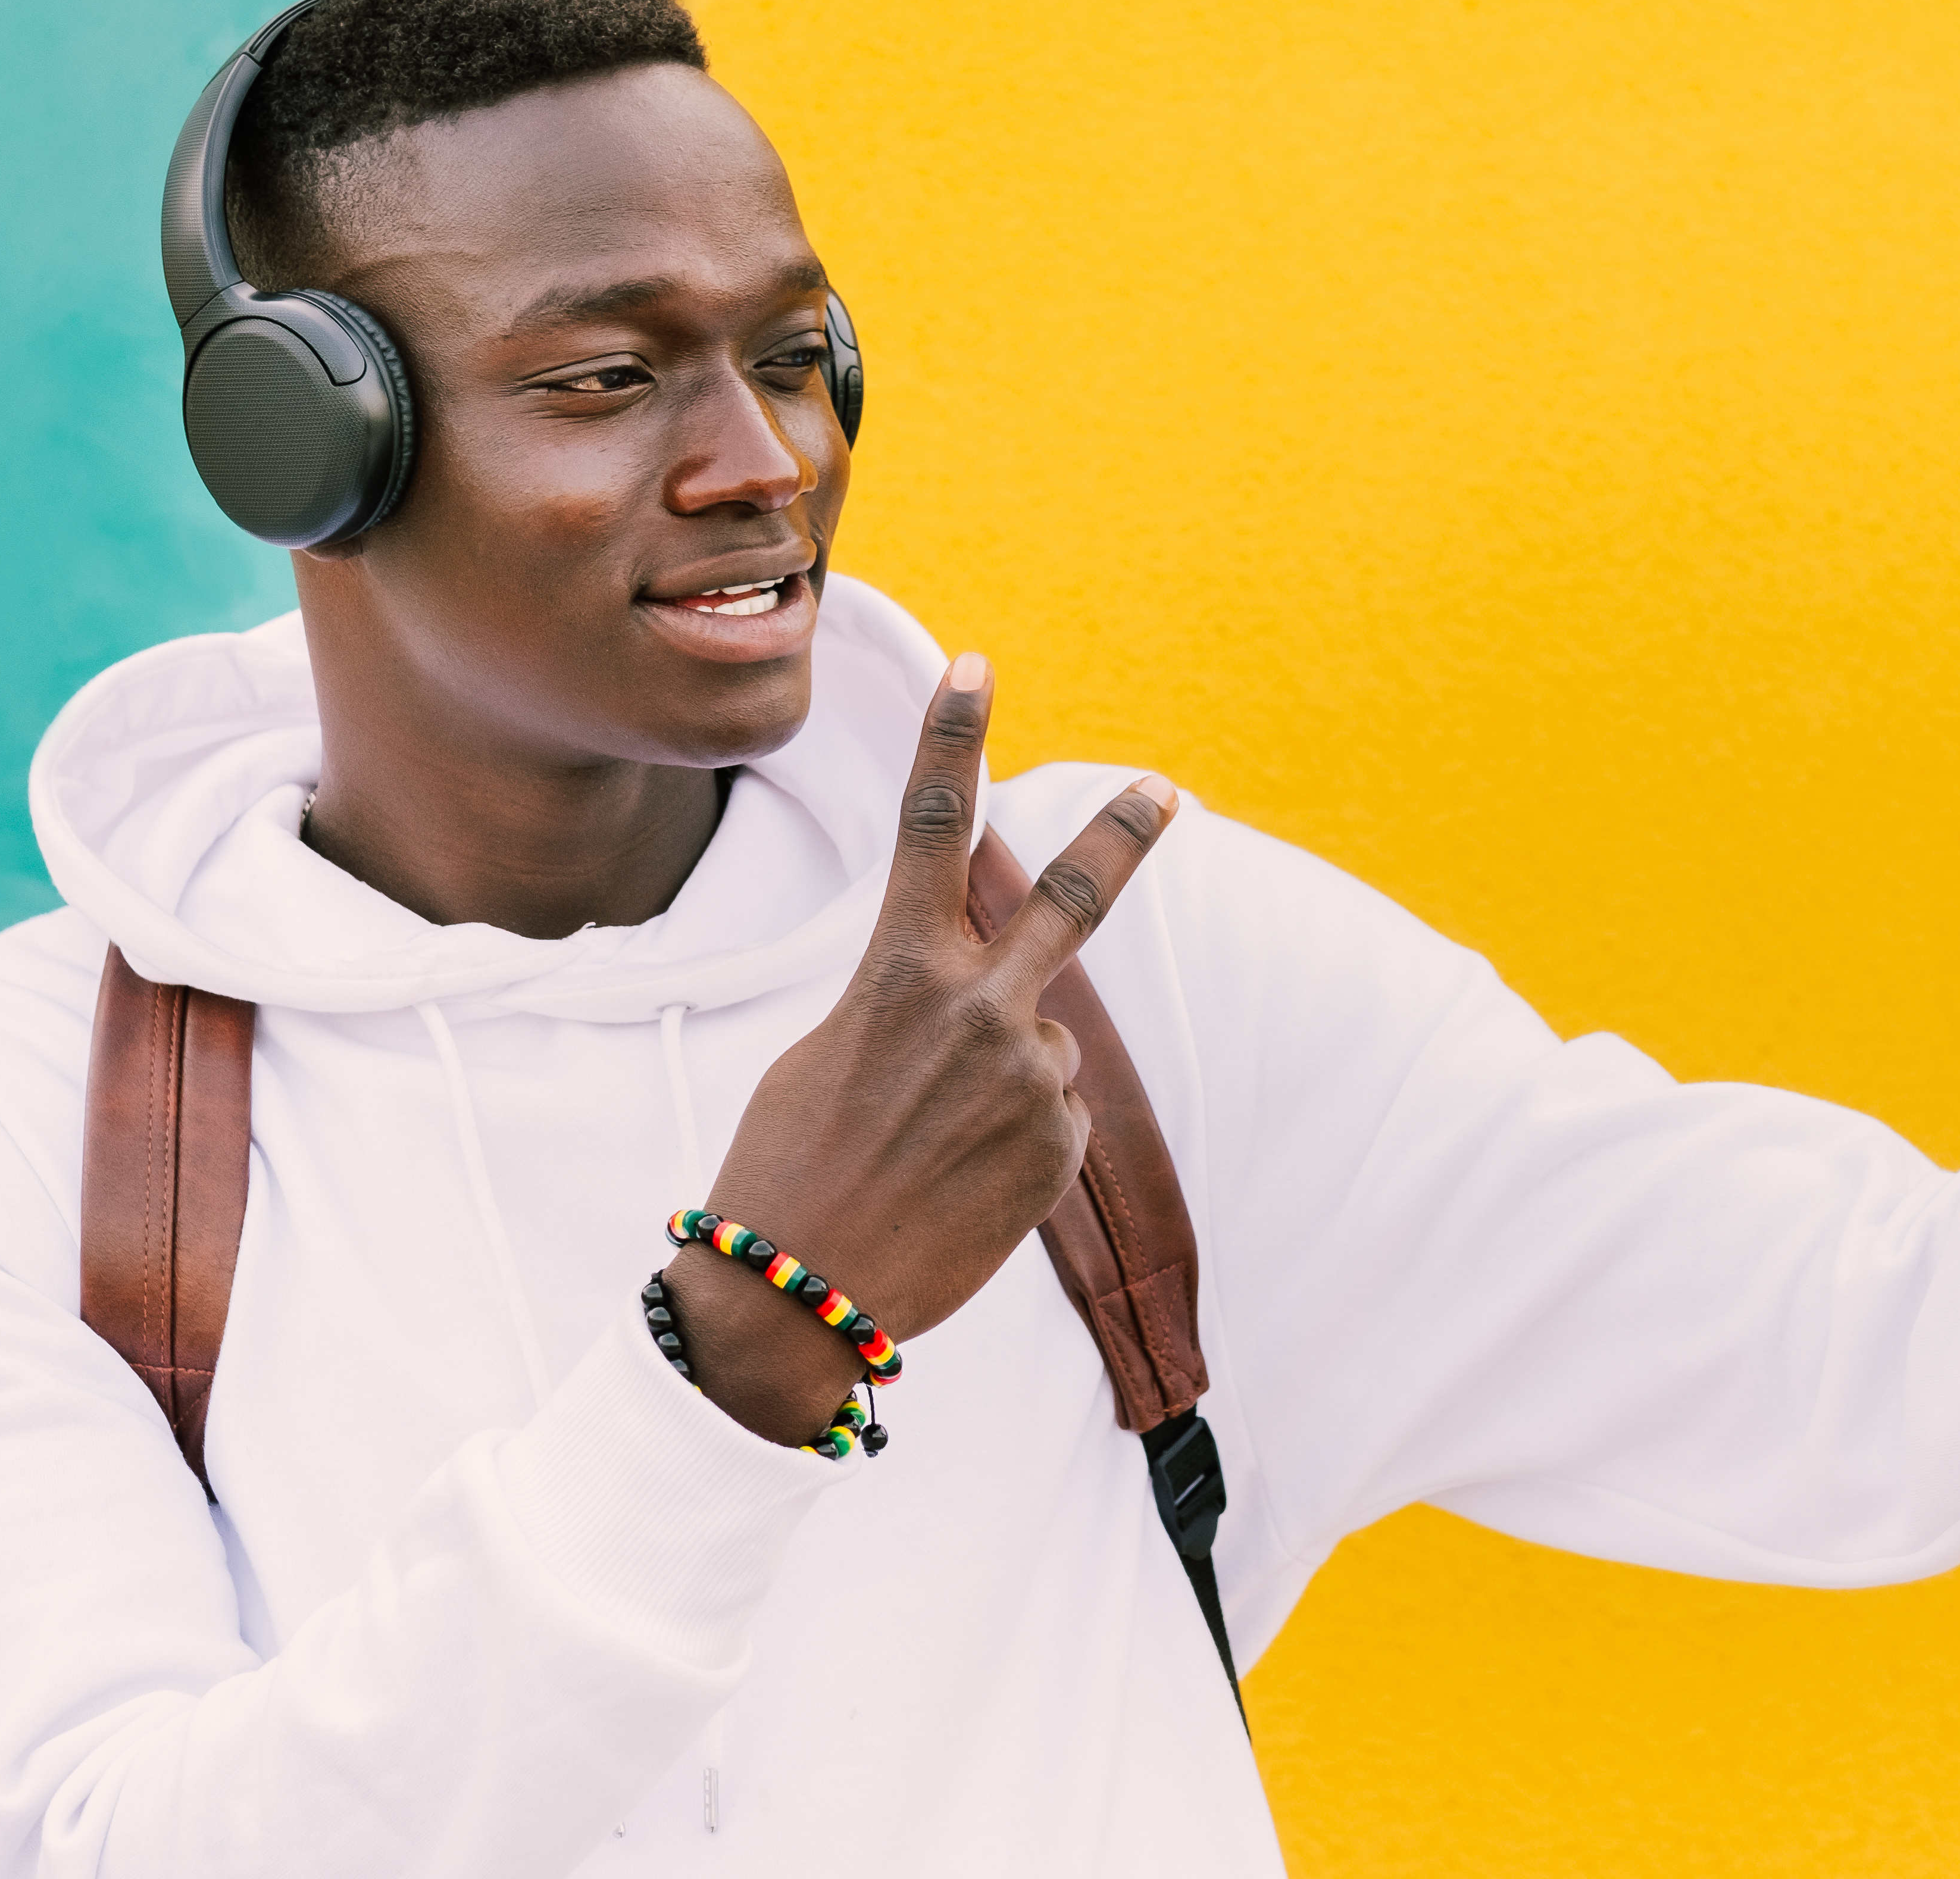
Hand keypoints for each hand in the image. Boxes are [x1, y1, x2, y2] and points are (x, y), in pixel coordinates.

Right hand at [666, 653, 1178, 1442]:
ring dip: (1000, 1091)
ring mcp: (1026, 1078)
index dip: (953, 739)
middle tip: (1170, 790)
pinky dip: (1014, 1150)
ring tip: (933, 1152)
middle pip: (1070, 899)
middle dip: (1123, 835)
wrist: (797, 1294)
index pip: (932, 828)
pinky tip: (960, 1190)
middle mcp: (976, 1008)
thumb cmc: (789, 1169)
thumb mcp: (831, 1055)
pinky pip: (1052, 1125)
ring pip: (1041, 1052)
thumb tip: (974, 1020)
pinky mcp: (1057, 1149)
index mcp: (897, 972)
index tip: (975, 665)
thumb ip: (908, 1009)